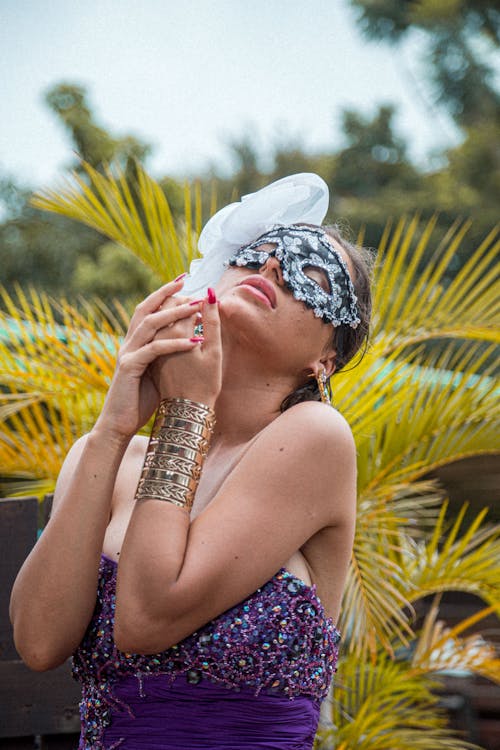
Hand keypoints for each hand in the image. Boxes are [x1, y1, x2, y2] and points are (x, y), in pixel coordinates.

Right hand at [94, 276, 203, 438]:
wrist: (118, 424)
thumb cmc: (140, 400)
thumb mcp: (156, 372)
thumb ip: (164, 354)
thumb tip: (186, 340)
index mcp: (136, 343)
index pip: (148, 310)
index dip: (163, 295)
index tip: (183, 283)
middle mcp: (129, 343)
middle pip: (145, 308)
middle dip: (165, 293)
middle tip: (184, 280)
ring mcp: (128, 354)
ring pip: (150, 324)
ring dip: (174, 313)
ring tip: (195, 306)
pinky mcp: (129, 368)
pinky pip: (154, 350)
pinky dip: (174, 344)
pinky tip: (193, 341)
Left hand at [151, 288, 221, 406]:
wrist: (186, 412)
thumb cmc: (205, 383)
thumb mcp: (213, 352)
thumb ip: (212, 321)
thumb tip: (209, 294)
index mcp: (176, 334)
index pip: (183, 304)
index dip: (197, 301)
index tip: (208, 306)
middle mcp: (159, 338)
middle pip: (167, 307)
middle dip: (183, 303)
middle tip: (200, 309)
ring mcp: (152, 348)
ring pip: (160, 320)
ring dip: (175, 315)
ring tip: (194, 321)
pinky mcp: (151, 357)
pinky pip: (157, 335)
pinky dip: (169, 329)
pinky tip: (184, 337)